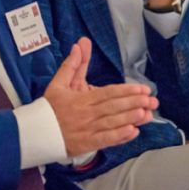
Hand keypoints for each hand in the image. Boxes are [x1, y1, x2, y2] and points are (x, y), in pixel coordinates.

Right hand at [43, 38, 158, 155]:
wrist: (36, 133)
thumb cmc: (49, 108)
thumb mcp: (58, 83)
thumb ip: (71, 65)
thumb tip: (79, 45)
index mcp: (81, 99)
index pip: (107, 93)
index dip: (125, 91)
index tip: (141, 89)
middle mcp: (87, 114)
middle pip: (113, 108)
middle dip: (134, 103)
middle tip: (152, 100)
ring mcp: (88, 130)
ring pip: (112, 123)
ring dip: (130, 119)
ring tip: (147, 114)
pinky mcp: (87, 144)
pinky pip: (106, 140)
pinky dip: (120, 136)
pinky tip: (133, 132)